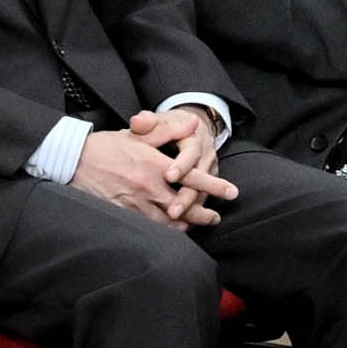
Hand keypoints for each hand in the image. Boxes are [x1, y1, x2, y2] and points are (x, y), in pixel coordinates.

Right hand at [64, 121, 210, 220]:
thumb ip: (167, 131)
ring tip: (196, 227)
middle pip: (184, 206)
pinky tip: (170, 232)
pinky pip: (148, 228)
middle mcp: (147, 186)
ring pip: (168, 222)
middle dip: (204, 214)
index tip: (232, 192)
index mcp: (154, 164)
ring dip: (186, 226)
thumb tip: (192, 125)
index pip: (192, 177)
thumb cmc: (105, 146)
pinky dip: (163, 232)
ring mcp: (134, 203)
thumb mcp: (137, 134)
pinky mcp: (122, 214)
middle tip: (215, 217)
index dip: (214, 186)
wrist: (72, 160)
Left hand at [129, 103, 240, 217]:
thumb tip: (138, 121)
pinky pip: (200, 200)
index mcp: (194, 140)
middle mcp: (205, 156)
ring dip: (190, 210)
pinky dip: (193, 214)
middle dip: (187, 198)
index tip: (169, 176)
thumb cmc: (171, 125)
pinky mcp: (207, 184)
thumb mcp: (161, 120)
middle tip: (174, 212)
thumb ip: (148, 122)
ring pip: (202, 194)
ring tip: (178, 225)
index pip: (190, 154)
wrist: (194, 127)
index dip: (181, 165)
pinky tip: (181, 227)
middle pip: (200, 180)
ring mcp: (209, 171)